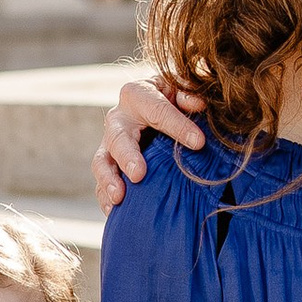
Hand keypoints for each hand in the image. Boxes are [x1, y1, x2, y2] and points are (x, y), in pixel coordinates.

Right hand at [93, 72, 210, 213]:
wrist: (155, 105)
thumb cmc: (172, 98)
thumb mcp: (181, 90)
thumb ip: (188, 95)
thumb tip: (198, 104)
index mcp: (137, 94)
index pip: (157, 110)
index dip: (178, 126)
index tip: (199, 143)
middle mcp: (118, 119)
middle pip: (118, 138)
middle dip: (127, 157)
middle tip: (139, 174)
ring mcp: (110, 144)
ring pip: (102, 162)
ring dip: (109, 180)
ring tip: (118, 197)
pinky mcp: (109, 165)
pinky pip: (101, 183)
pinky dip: (105, 197)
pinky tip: (113, 211)